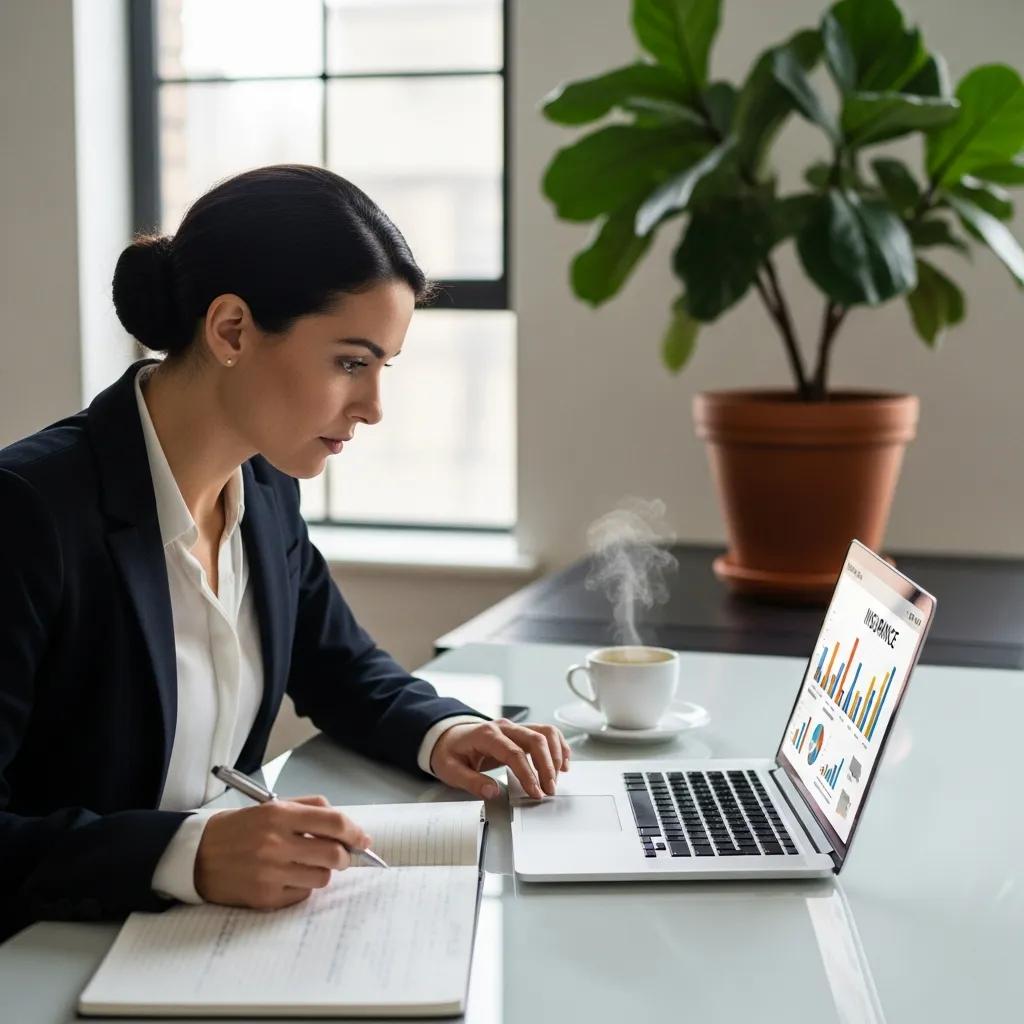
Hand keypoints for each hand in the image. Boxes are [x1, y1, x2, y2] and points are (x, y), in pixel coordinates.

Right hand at [194, 795, 371, 909]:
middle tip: (339, 854)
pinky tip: (288, 877)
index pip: (334, 823)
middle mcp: (276, 844)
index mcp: (280, 815)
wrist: (196, 856)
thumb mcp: (271, 807)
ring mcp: (270, 873)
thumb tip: (345, 824)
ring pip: (322, 877)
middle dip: (344, 855)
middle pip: (333, 854)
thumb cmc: (239, 829)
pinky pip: (302, 895)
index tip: (362, 839)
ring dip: (321, 871)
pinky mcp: (264, 897)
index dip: (355, 832)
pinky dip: (302, 886)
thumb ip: (309, 808)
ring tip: (307, 864)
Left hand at [429, 719, 570, 799]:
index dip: (528, 774)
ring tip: (557, 778)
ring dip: (555, 755)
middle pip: (535, 740)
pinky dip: (558, 745)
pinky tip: (563, 761)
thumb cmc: (450, 753)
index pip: (514, 753)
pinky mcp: (521, 731)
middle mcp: (504, 727)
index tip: (536, 792)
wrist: (448, 737)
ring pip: (545, 732)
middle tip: (549, 790)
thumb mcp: (451, 771)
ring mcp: (514, 727)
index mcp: (486, 735)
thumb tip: (493, 792)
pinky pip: (545, 732)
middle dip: (547, 766)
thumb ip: (472, 782)